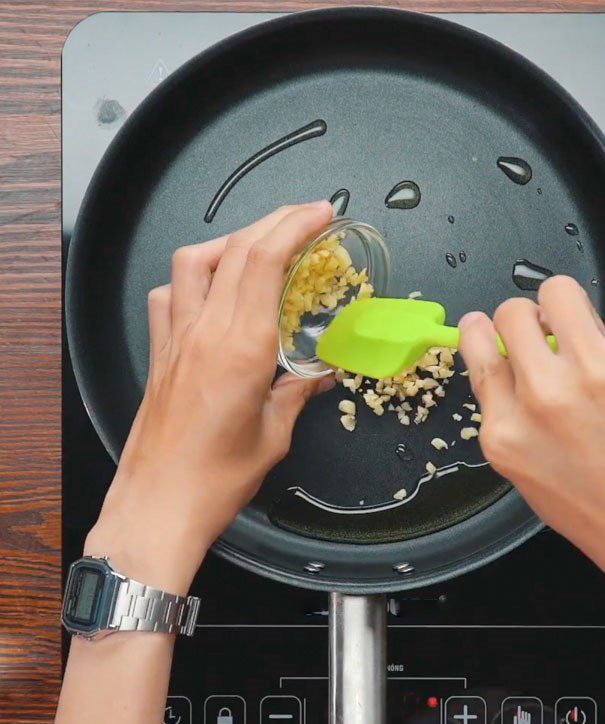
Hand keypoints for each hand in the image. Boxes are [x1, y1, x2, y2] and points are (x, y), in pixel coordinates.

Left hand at [85, 201, 334, 591]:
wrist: (158, 504)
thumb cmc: (216, 478)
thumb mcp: (274, 434)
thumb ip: (298, 392)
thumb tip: (322, 374)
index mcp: (241, 348)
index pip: (265, 263)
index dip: (294, 227)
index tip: (320, 214)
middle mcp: (204, 332)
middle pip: (236, 249)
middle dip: (274, 221)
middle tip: (305, 216)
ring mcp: (176, 338)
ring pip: (194, 261)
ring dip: (230, 241)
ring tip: (260, 245)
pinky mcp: (160, 351)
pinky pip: (169, 294)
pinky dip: (193, 278)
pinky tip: (211, 289)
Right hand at [459, 276, 604, 597]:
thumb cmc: (599, 513)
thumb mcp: (526, 473)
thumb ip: (505, 416)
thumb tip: (499, 361)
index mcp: (507, 430)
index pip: (476, 351)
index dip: (478, 330)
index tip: (483, 324)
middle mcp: (544, 396)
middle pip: (512, 312)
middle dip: (524, 317)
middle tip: (546, 334)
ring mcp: (596, 373)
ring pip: (561, 291)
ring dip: (568, 307)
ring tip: (586, 335)